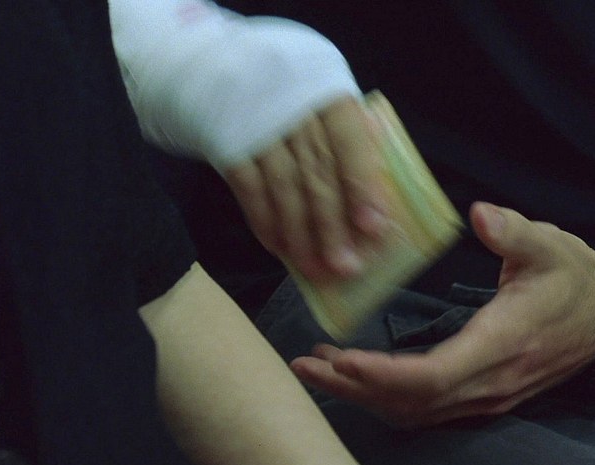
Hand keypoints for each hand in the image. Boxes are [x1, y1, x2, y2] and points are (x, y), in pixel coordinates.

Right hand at [224, 95, 390, 282]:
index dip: (362, 186)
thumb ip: (352, 129)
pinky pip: (248, 190)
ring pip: (283, 189)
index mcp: (326, 91)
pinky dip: (264, 222)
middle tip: (346, 267)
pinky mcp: (227, 144)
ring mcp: (256, 126)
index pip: (350, 142)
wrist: (215, 64)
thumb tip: (379, 178)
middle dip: (333, 226)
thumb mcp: (324, 89)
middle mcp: (291, 107)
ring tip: (315, 269)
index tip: (373, 228)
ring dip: (300, 235)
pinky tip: (279, 249)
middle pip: (317, 174)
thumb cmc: (288, 86)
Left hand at [290, 202, 594, 426]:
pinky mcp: (485, 397)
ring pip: (416, 412)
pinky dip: (388, 399)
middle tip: (305, 364)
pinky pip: (428, 411)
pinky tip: (360, 380)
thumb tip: (480, 213)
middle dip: (354, 387)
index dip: (383, 373)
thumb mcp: (549, 245)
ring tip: (320, 369)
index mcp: (501, 341)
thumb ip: (513, 231)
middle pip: (412, 402)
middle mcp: (491, 381)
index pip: (434, 375)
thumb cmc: (574, 278)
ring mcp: (488, 396)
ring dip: (364, 396)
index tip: (340, 357)